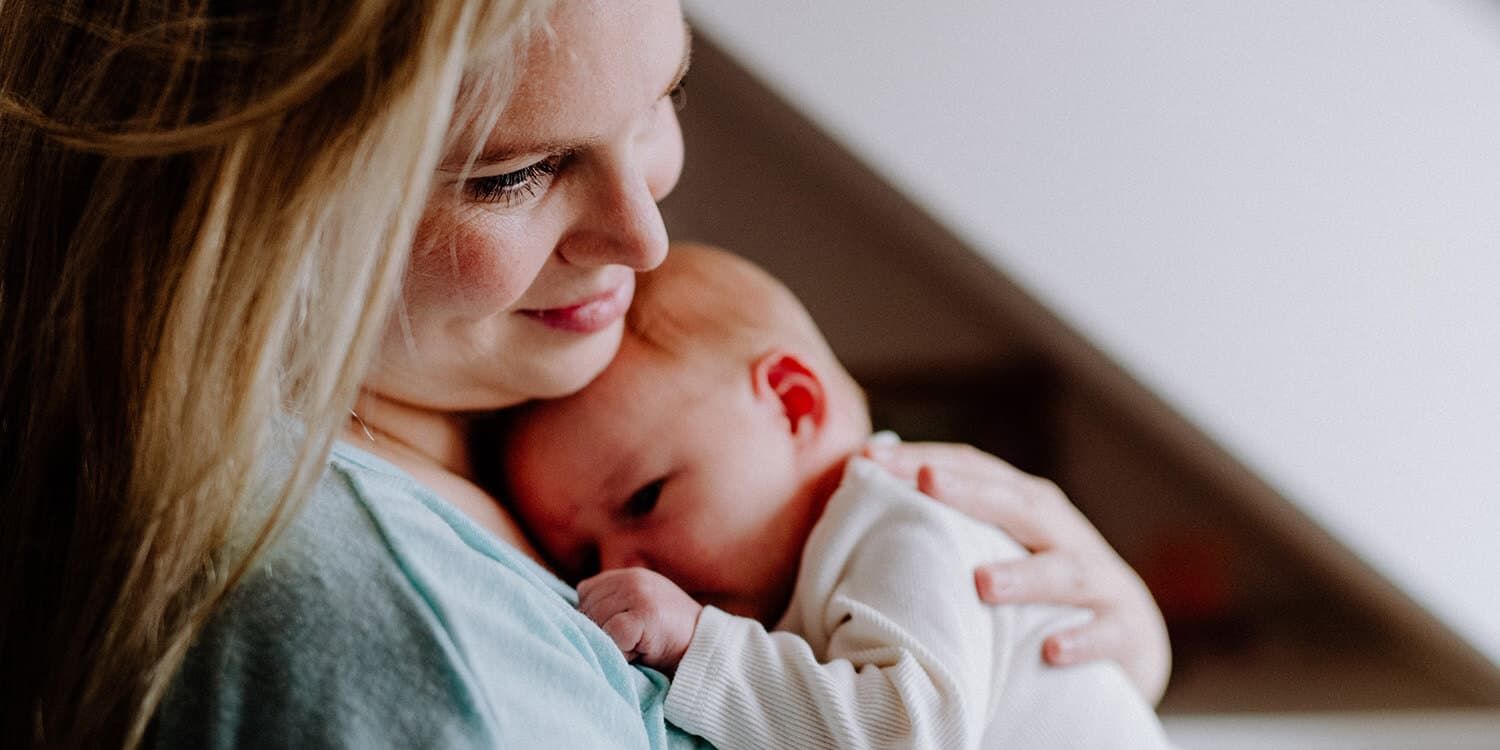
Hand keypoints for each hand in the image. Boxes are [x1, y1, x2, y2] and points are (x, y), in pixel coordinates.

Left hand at [576, 567, 703, 672]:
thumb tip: (575, 619)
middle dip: (600, 632)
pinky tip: (638, 653)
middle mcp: (632, 579)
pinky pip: (611, 636)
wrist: (705, 648)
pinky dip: (620, 652)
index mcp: (629, 575)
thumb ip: (613, 603)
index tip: (617, 633)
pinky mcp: (644, 614)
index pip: (586, 593)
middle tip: (629, 644)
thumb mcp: (640, 608)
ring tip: (636, 647)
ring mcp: (639, 594)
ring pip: (596, 622)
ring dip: (610, 643)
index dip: (594, 617)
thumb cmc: (669, 637)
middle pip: (587, 609)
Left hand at [863, 441, 1170, 703]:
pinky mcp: (1125, 632)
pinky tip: (1051, 649)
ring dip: (1025, 576)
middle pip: (1020, 504)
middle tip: (923, 483)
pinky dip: (1081, 640)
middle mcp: (1063, 534)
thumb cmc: (1039, 589)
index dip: (926, 459)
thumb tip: (861, 488)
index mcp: (1026, 507)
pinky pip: (1106, 634)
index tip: (869, 458)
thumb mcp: (1000, 546)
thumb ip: (947, 524)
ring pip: (1065, 572)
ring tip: (982, 583)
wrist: (1130, 637)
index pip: (976, 470)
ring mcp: (1098, 582)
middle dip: (971, 492)